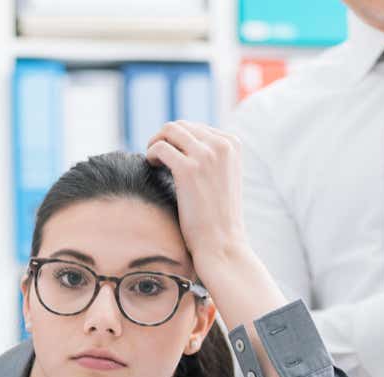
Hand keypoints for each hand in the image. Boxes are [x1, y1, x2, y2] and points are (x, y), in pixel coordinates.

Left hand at [145, 120, 248, 274]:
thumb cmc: (218, 216)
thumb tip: (182, 140)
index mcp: (233, 143)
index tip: (171, 156)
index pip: (197, 127)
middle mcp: (222, 145)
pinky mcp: (189, 169)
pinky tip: (151, 166)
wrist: (222, 243)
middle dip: (165, 138)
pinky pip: (160, 147)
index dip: (179, 140)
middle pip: (181, 126)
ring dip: (155, 142)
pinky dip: (151, 153)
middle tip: (156, 157)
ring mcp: (206, 155)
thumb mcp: (223, 177)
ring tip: (152, 160)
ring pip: (169, 131)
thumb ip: (211, 156)